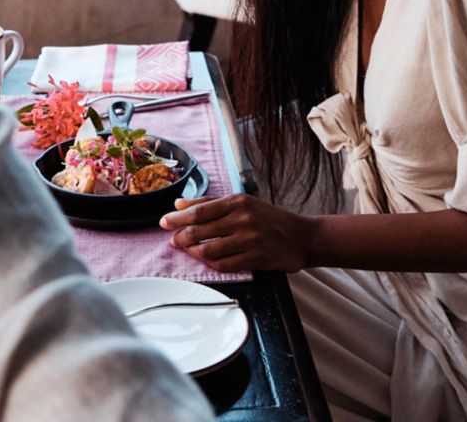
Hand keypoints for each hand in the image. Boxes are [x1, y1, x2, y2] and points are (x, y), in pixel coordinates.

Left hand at [160, 193, 313, 272]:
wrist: (302, 236)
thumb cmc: (270, 219)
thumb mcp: (244, 203)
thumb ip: (211, 203)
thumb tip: (180, 204)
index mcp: (239, 201)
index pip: (200, 210)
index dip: (178, 218)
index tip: (164, 222)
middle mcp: (243, 218)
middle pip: (201, 230)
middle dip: (181, 237)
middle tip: (173, 240)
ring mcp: (250, 239)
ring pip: (209, 250)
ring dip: (193, 253)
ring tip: (188, 251)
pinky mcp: (255, 258)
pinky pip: (224, 265)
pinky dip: (211, 264)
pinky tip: (207, 261)